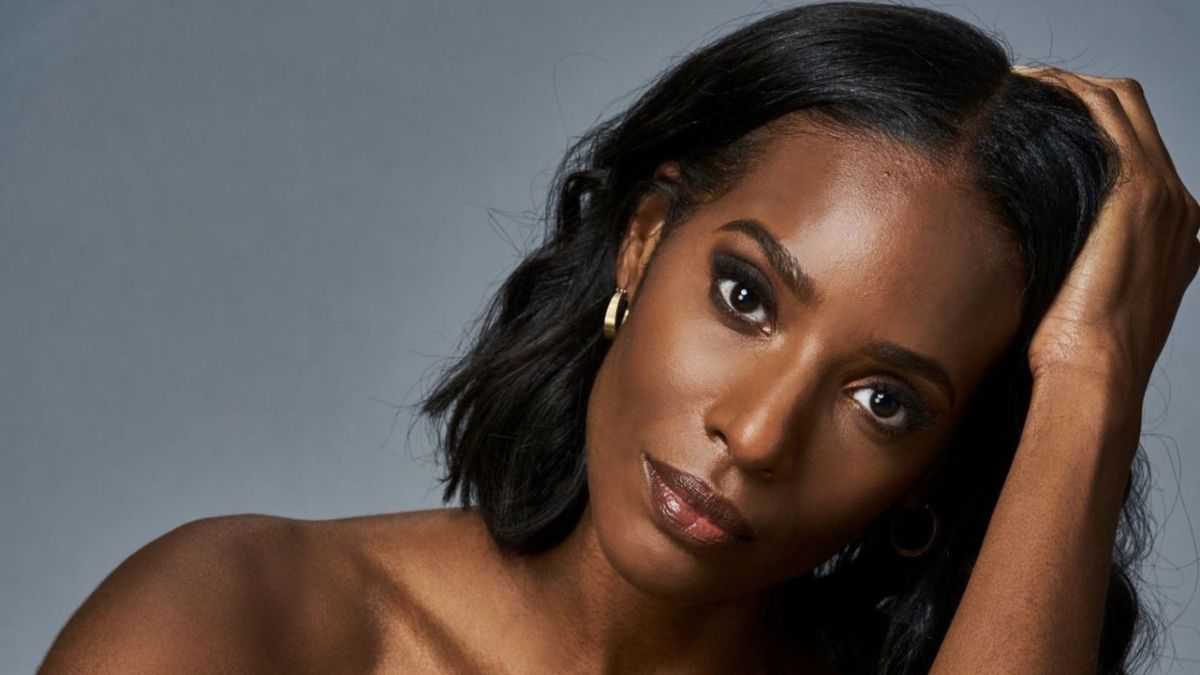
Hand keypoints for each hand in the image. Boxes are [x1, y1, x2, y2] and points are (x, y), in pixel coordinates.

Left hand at [1012, 65, 1198, 393]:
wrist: (1095, 374)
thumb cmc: (1075, 353)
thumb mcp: (1080, 300)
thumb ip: (1071, 266)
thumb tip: (1020, 247)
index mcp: (1172, 233)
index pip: (1134, 152)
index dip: (1084, 126)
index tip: (1036, 123)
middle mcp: (1178, 207)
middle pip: (1131, 117)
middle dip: (1076, 95)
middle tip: (1024, 92)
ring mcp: (1164, 194)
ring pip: (1121, 103)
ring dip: (1068, 85)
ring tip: (1019, 85)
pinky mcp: (1137, 190)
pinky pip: (1106, 110)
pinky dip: (1068, 88)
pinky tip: (1028, 85)